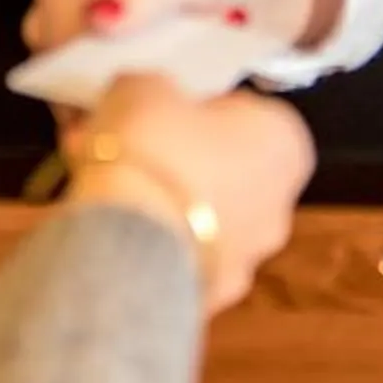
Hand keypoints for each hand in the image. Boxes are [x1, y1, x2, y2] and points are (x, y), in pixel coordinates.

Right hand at [62, 73, 313, 315]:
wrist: (129, 242)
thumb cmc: (153, 148)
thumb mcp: (143, 87)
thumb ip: (154, 89)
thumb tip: (145, 97)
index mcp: (285, 142)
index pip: (247, 114)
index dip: (198, 108)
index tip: (160, 108)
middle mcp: (279, 203)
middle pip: (223, 169)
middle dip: (174, 156)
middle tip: (122, 143)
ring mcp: (247, 257)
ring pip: (198, 216)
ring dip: (158, 198)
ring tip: (97, 182)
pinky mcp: (210, 295)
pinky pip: (178, 255)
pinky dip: (148, 241)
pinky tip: (104, 225)